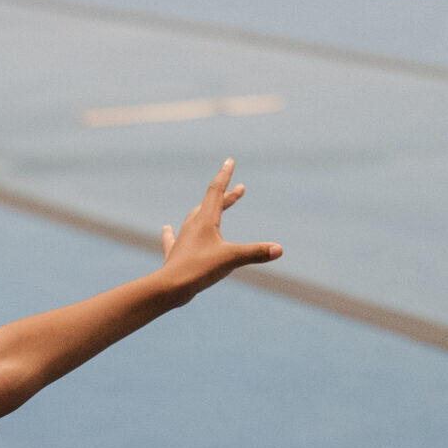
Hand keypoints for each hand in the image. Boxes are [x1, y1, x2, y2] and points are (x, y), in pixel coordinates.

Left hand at [158, 159, 281, 296]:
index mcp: (205, 220)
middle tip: (240, 189)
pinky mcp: (175, 254)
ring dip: (204, 210)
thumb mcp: (231, 259)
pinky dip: (173, 232)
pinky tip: (167, 229)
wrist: (169, 286)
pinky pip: (173, 239)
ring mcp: (182, 239)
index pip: (216, 191)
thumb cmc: (199, 269)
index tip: (229, 160)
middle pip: (210, 204)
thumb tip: (279, 249)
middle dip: (226, 196)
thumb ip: (255, 252)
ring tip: (208, 206)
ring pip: (194, 218)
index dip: (225, 176)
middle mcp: (192, 225)